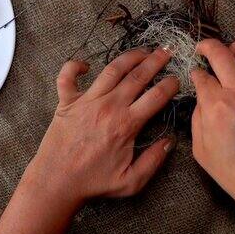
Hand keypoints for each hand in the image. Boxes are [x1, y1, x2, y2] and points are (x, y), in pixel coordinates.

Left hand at [0, 48, 178, 233]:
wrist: (57, 182)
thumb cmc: (93, 182)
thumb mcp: (131, 181)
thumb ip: (154, 161)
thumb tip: (170, 142)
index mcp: (126, 124)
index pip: (156, 97)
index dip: (170, 85)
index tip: (177, 79)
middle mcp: (108, 106)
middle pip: (137, 76)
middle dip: (155, 61)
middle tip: (166, 51)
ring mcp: (86, 101)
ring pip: (111, 70)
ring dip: (129, 57)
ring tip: (142, 51)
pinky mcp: (66, 102)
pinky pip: (67, 76)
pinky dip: (74, 66)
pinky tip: (86, 65)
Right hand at [190, 39, 234, 233]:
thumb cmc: (234, 173)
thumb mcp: (200, 150)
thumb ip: (197, 118)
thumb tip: (202, 99)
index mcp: (216, 105)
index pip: (201, 76)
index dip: (194, 73)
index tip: (194, 76)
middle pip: (221, 53)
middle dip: (207, 46)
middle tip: (202, 49)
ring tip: (232, 51)